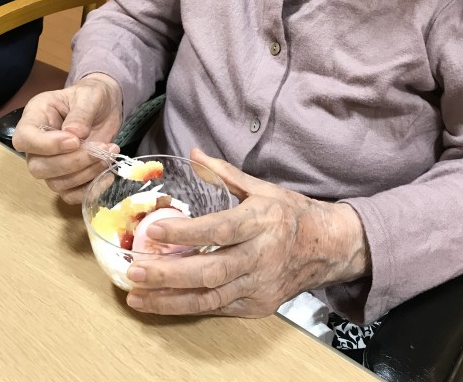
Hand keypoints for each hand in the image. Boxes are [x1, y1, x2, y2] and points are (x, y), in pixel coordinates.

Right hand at [12, 73, 122, 203]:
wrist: (105, 106)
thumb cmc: (92, 96)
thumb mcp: (90, 95)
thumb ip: (81, 113)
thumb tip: (74, 134)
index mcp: (35, 117)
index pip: (24, 139)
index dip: (47, 145)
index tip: (75, 141)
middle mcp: (37, 144)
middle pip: (39, 167)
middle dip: (72, 162)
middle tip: (100, 148)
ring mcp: (51, 163)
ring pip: (56, 183)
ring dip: (85, 173)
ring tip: (109, 153)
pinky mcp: (68, 177)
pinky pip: (70, 194)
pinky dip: (89, 189)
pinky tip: (107, 175)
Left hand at [125, 148, 369, 316]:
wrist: (328, 247)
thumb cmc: (290, 213)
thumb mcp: (261, 187)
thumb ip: (224, 173)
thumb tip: (194, 153)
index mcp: (261, 222)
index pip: (219, 230)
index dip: (186, 232)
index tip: (154, 230)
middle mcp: (261, 256)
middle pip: (210, 270)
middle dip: (169, 274)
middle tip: (134, 269)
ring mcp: (260, 285)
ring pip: (211, 298)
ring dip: (171, 300)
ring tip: (137, 296)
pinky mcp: (259, 305)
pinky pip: (220, 309)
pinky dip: (190, 308)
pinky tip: (163, 304)